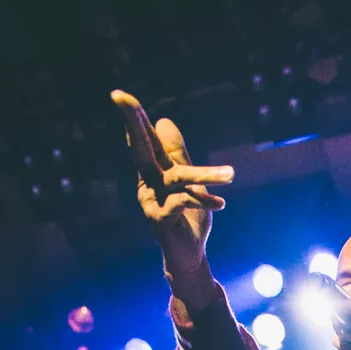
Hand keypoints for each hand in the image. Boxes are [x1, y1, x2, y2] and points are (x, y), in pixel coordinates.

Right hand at [111, 90, 232, 305]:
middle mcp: (147, 182)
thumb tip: (164, 121)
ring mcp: (151, 201)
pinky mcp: (159, 220)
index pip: (144, 138)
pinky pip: (183, 202)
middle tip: (121, 97)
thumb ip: (178, 155)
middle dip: (133, 122)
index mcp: (153, 170)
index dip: (133, 117)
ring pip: (177, 177)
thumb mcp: (189, 182)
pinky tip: (220, 204)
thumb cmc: (189, 218)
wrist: (190, 255)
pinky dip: (203, 201)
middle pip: (140, 147)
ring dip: (206, 175)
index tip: (120, 94)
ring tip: (230, 175)